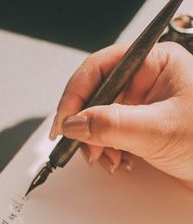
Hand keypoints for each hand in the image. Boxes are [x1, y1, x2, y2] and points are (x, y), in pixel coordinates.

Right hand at [50, 42, 192, 188]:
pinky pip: (109, 132)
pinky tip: (118, 161)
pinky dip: (106, 150)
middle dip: (85, 124)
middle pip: (95, 94)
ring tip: (107, 159)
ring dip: (95, 142)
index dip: (75, 95)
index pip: (100, 68)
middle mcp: (148, 79)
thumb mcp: (160, 131)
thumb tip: (75, 123)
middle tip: (82, 147)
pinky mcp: (142, 125)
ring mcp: (144, 103)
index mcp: (156, 62)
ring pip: (98, 116)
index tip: (64, 122)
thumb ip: (112, 125)